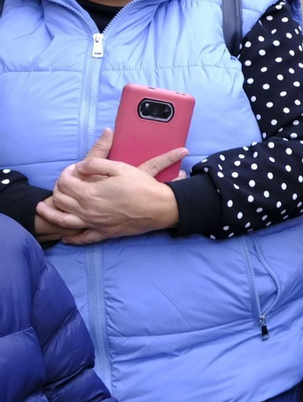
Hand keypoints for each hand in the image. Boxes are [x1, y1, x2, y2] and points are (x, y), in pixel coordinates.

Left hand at [39, 129, 183, 243]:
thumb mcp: (120, 167)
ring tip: (43, 208)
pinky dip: (72, 238)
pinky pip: (83, 238)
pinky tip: (66, 236)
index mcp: (90, 193)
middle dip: (58, 188)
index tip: (73, 169)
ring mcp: (94, 223)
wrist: (161, 208)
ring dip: (50, 213)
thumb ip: (95, 163)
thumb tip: (80, 167)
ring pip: (63, 219)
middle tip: (65, 182)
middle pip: (61, 199)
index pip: (65, 182)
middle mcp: (87, 210)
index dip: (65, 173)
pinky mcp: (103, 233)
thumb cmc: (142, 186)